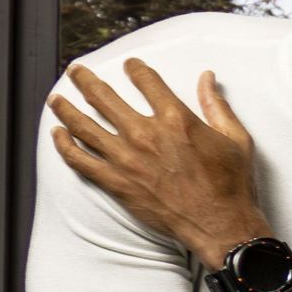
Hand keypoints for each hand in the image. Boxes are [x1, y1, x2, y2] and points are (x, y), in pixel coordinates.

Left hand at [50, 60, 271, 260]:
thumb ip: (217, 106)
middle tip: (76, 72)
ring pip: (83, 126)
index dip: (135, 69)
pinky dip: (64, 146)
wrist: (220, 225)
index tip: (130, 66)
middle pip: (104, 97)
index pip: (147, 82)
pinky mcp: (116, 182)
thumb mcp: (236, 139)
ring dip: (65, 108)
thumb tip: (206, 78)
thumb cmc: (231, 185)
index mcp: (176, 119)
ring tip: (55, 99)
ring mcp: (126, 158)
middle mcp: (146, 134)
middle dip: (86, 80)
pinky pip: (80, 160)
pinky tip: (57, 135)